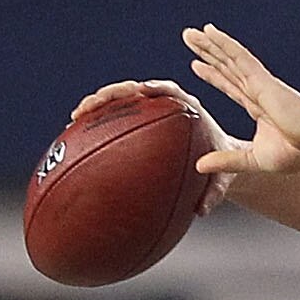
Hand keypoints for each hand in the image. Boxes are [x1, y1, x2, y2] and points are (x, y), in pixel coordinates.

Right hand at [75, 78, 234, 213]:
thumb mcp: (223, 178)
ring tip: (76, 117)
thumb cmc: (220, 168)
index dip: (153, 89)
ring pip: (119, 103)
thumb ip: (216, 190)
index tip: (140, 92)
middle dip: (110, 94)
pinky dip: (97, 124)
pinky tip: (76, 136)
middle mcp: (165, 104)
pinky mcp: (137, 123)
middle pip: (134, 91)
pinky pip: (115, 119)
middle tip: (92, 105)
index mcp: (188, 108)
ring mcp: (148, 113)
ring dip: (96, 106)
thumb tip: (201, 210)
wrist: (215, 165)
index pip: (169, 90)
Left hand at [182, 24, 299, 176]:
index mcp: (258, 107)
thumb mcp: (252, 160)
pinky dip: (225, 44)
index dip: (214, 75)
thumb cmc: (298, 152)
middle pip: (227, 67)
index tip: (197, 65)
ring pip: (230, 58)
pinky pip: (240, 57)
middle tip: (189, 37)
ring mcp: (260, 83)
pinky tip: (212, 33)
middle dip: (207, 52)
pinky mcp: (263, 80)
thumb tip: (201, 166)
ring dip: (211, 44)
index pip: (230, 86)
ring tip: (192, 33)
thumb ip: (227, 161)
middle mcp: (258, 91)